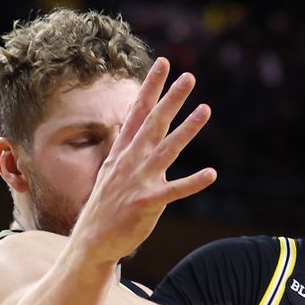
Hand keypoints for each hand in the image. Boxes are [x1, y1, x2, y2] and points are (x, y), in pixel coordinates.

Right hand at [72, 57, 216, 262]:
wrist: (93, 241)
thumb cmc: (106, 206)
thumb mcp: (111, 171)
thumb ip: (124, 148)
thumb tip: (127, 126)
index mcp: (123, 152)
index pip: (138, 112)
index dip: (151, 87)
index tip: (163, 63)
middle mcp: (130, 161)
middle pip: (154, 123)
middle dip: (171, 99)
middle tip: (188, 77)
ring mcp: (139, 181)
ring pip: (167, 149)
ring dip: (187, 129)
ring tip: (206, 109)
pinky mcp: (147, 203)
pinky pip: (175, 191)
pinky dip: (193, 183)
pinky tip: (211, 174)